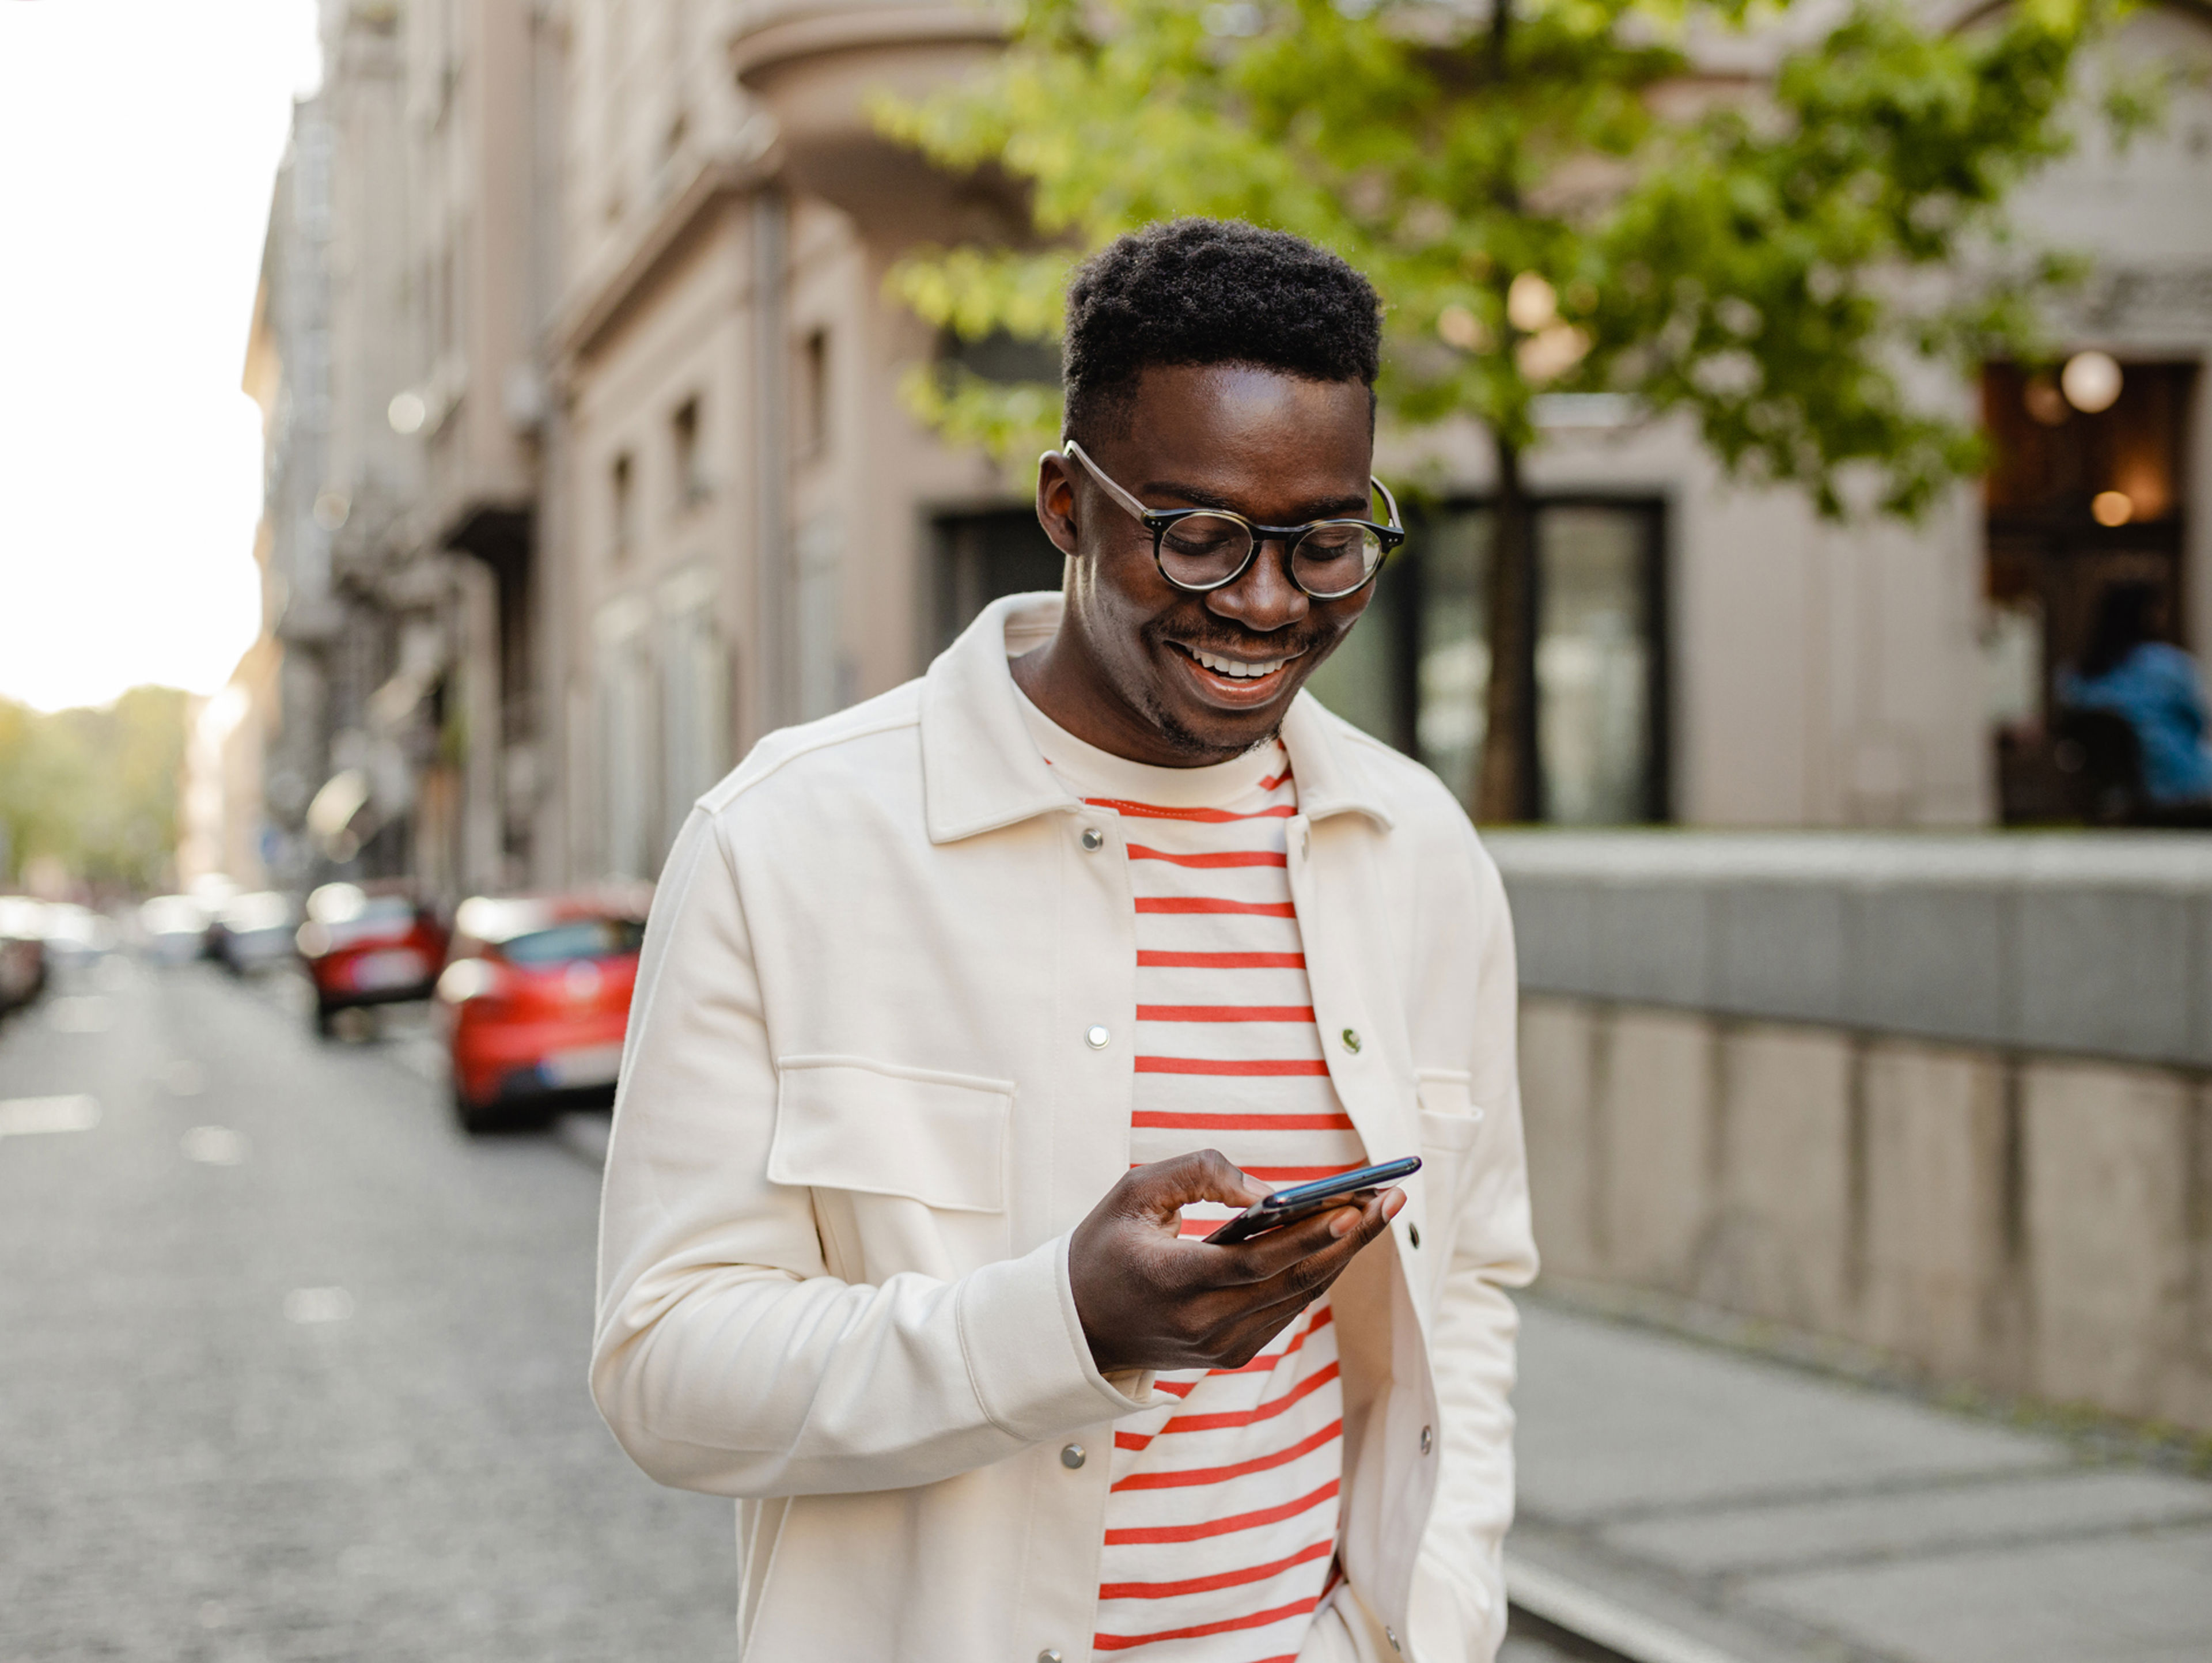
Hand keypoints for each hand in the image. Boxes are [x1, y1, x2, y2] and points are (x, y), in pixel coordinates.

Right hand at [1068, 1149, 1404, 1374]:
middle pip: (1294, 1281)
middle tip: (1390, 1196)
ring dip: (1342, 1253)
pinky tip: (1341, 1240)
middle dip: (1350, 1237)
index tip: (1355, 1204)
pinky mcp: (1231, 1356)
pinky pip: (1286, 1309)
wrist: (1076, 1327)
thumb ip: (1199, 1174)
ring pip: (1299, 1297)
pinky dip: (1316, 1273)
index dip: (1310, 1235)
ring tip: (1377, 1209)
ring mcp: (1221, 1347)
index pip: (1257, 1262)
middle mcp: (1203, 1325)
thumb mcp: (1134, 1192)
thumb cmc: (1104, 1248)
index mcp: (1172, 1282)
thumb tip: (1270, 1191)